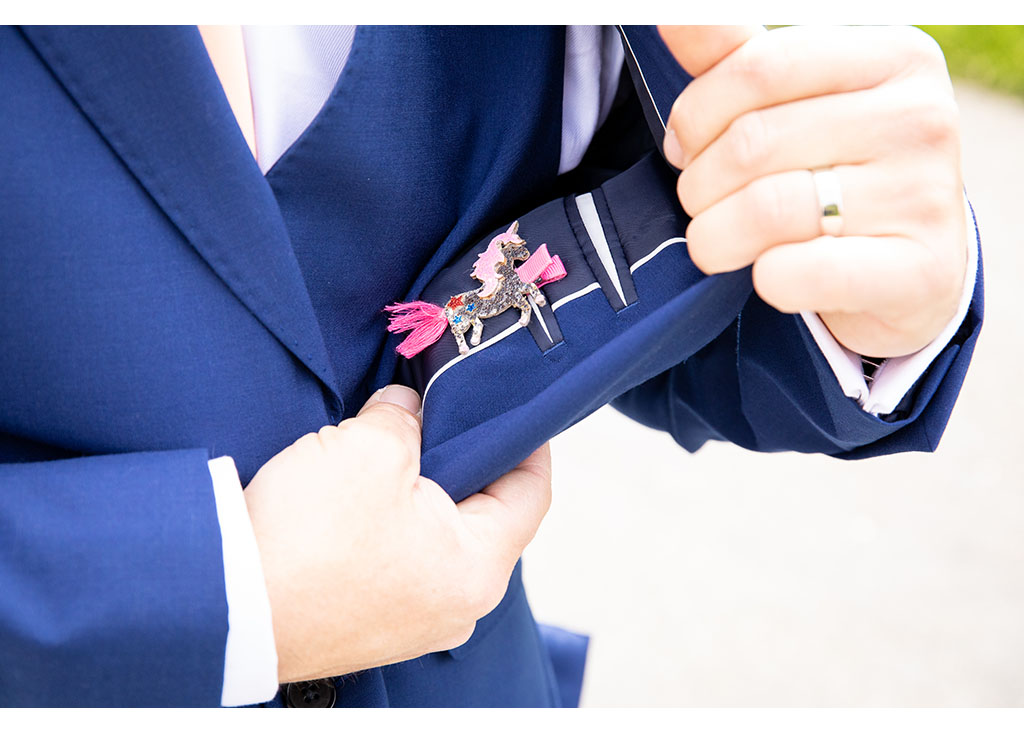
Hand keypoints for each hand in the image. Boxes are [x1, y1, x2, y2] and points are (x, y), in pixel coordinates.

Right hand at [243, 385, 551, 682]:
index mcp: (479, 568)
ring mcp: (414, 621)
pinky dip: (388, 524)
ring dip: (417, 491)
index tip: (512, 407)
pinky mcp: (372, 624)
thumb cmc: (308, 537)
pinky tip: (355, 496)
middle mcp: (457, 606)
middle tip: (437, 415)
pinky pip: (399, 560)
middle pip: (483, 514)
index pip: (531, 492)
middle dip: (460, 458)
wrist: (226, 605)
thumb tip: (410, 410)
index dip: (526, 440)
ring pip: (436, 536)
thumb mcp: (370, 447)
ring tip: (386, 451)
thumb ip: (406, 417)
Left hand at [659, 25, 967, 357]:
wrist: (911, 269)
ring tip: (717, 242)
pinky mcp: (916, 272)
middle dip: (698, 183)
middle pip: (752, 142)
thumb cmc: (838, 172)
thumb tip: (673, 16)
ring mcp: (925, 196)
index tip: (684, 146)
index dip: (695, 115)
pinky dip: (765, 280)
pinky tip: (769, 275)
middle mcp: (921, 118)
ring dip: (715, 236)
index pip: (755, 69)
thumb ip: (736, 59)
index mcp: (894, 56)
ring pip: (767, 208)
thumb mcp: (795, 105)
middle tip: (700, 203)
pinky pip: (798, 273)